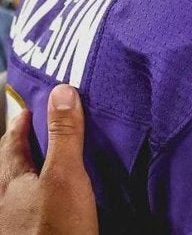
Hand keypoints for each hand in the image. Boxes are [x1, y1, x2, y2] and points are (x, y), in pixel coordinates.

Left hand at [0, 85, 97, 233]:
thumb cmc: (54, 230)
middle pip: (7, 169)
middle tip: (32, 135)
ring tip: (42, 168)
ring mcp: (13, 225)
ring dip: (27, 178)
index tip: (26, 111)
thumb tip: (63, 92)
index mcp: (10, 182)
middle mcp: (5, 204)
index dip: (19, 125)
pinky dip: (38, 203)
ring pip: (15, 194)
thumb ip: (64, 135)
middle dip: (19, 151)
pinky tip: (51, 208)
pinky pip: (26, 214)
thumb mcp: (65, 175)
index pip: (10, 145)